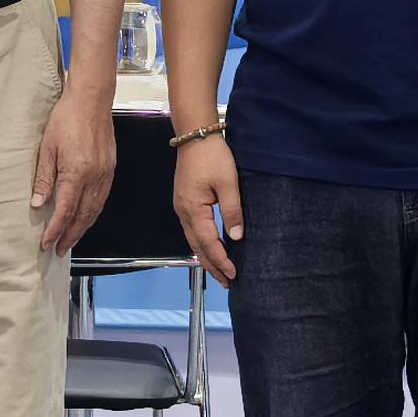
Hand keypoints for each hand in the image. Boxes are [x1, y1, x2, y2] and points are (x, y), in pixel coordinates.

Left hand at [33, 78, 116, 251]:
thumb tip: (39, 203)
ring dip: (83, 228)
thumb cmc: (66, 119)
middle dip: (70, 236)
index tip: (46, 243)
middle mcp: (94, 177)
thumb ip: (44, 178)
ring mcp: (105, 174)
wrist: (91, 100)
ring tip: (71, 239)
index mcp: (77, 173)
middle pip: (83, 216)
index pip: (65, 211)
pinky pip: (102, 198)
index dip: (55, 230)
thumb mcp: (47, 148)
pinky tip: (86, 217)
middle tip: (59, 250)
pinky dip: (93, 213)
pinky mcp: (110, 169)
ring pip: (95, 210)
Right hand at [174, 133, 244, 286]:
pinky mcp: (184, 201)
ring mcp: (181, 207)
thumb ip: (232, 211)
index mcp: (193, 209)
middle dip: (212, 265)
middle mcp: (183, 212)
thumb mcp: (228, 183)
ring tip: (220, 270)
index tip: (233, 275)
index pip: (208, 243)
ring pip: (193, 239)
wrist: (195, 135)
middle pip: (197, 246)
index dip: (221, 261)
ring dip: (206, 255)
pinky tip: (210, 246)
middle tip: (226, 282)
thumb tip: (236, 237)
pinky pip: (192, 229)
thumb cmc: (213, 156)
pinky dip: (202, 242)